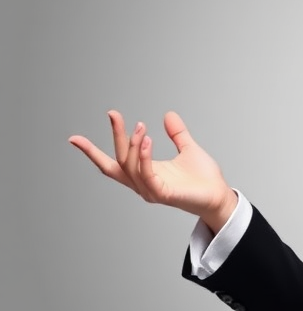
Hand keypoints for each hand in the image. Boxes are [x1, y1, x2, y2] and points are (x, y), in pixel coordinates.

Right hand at [69, 110, 236, 232]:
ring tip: (141, 127)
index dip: (92, 152)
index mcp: (145, 173)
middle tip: (113, 114)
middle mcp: (143, 183)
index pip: (113, 163)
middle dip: (114, 136)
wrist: (220, 196)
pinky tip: (149, 140)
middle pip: (119, 160)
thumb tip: (168, 114)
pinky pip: (146, 175)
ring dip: (133, 144)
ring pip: (130, 166)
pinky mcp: (163, 194)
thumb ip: (176, 133)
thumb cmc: (204, 179)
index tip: (74, 138)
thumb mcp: (188, 149)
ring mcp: (151, 190)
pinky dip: (144, 157)